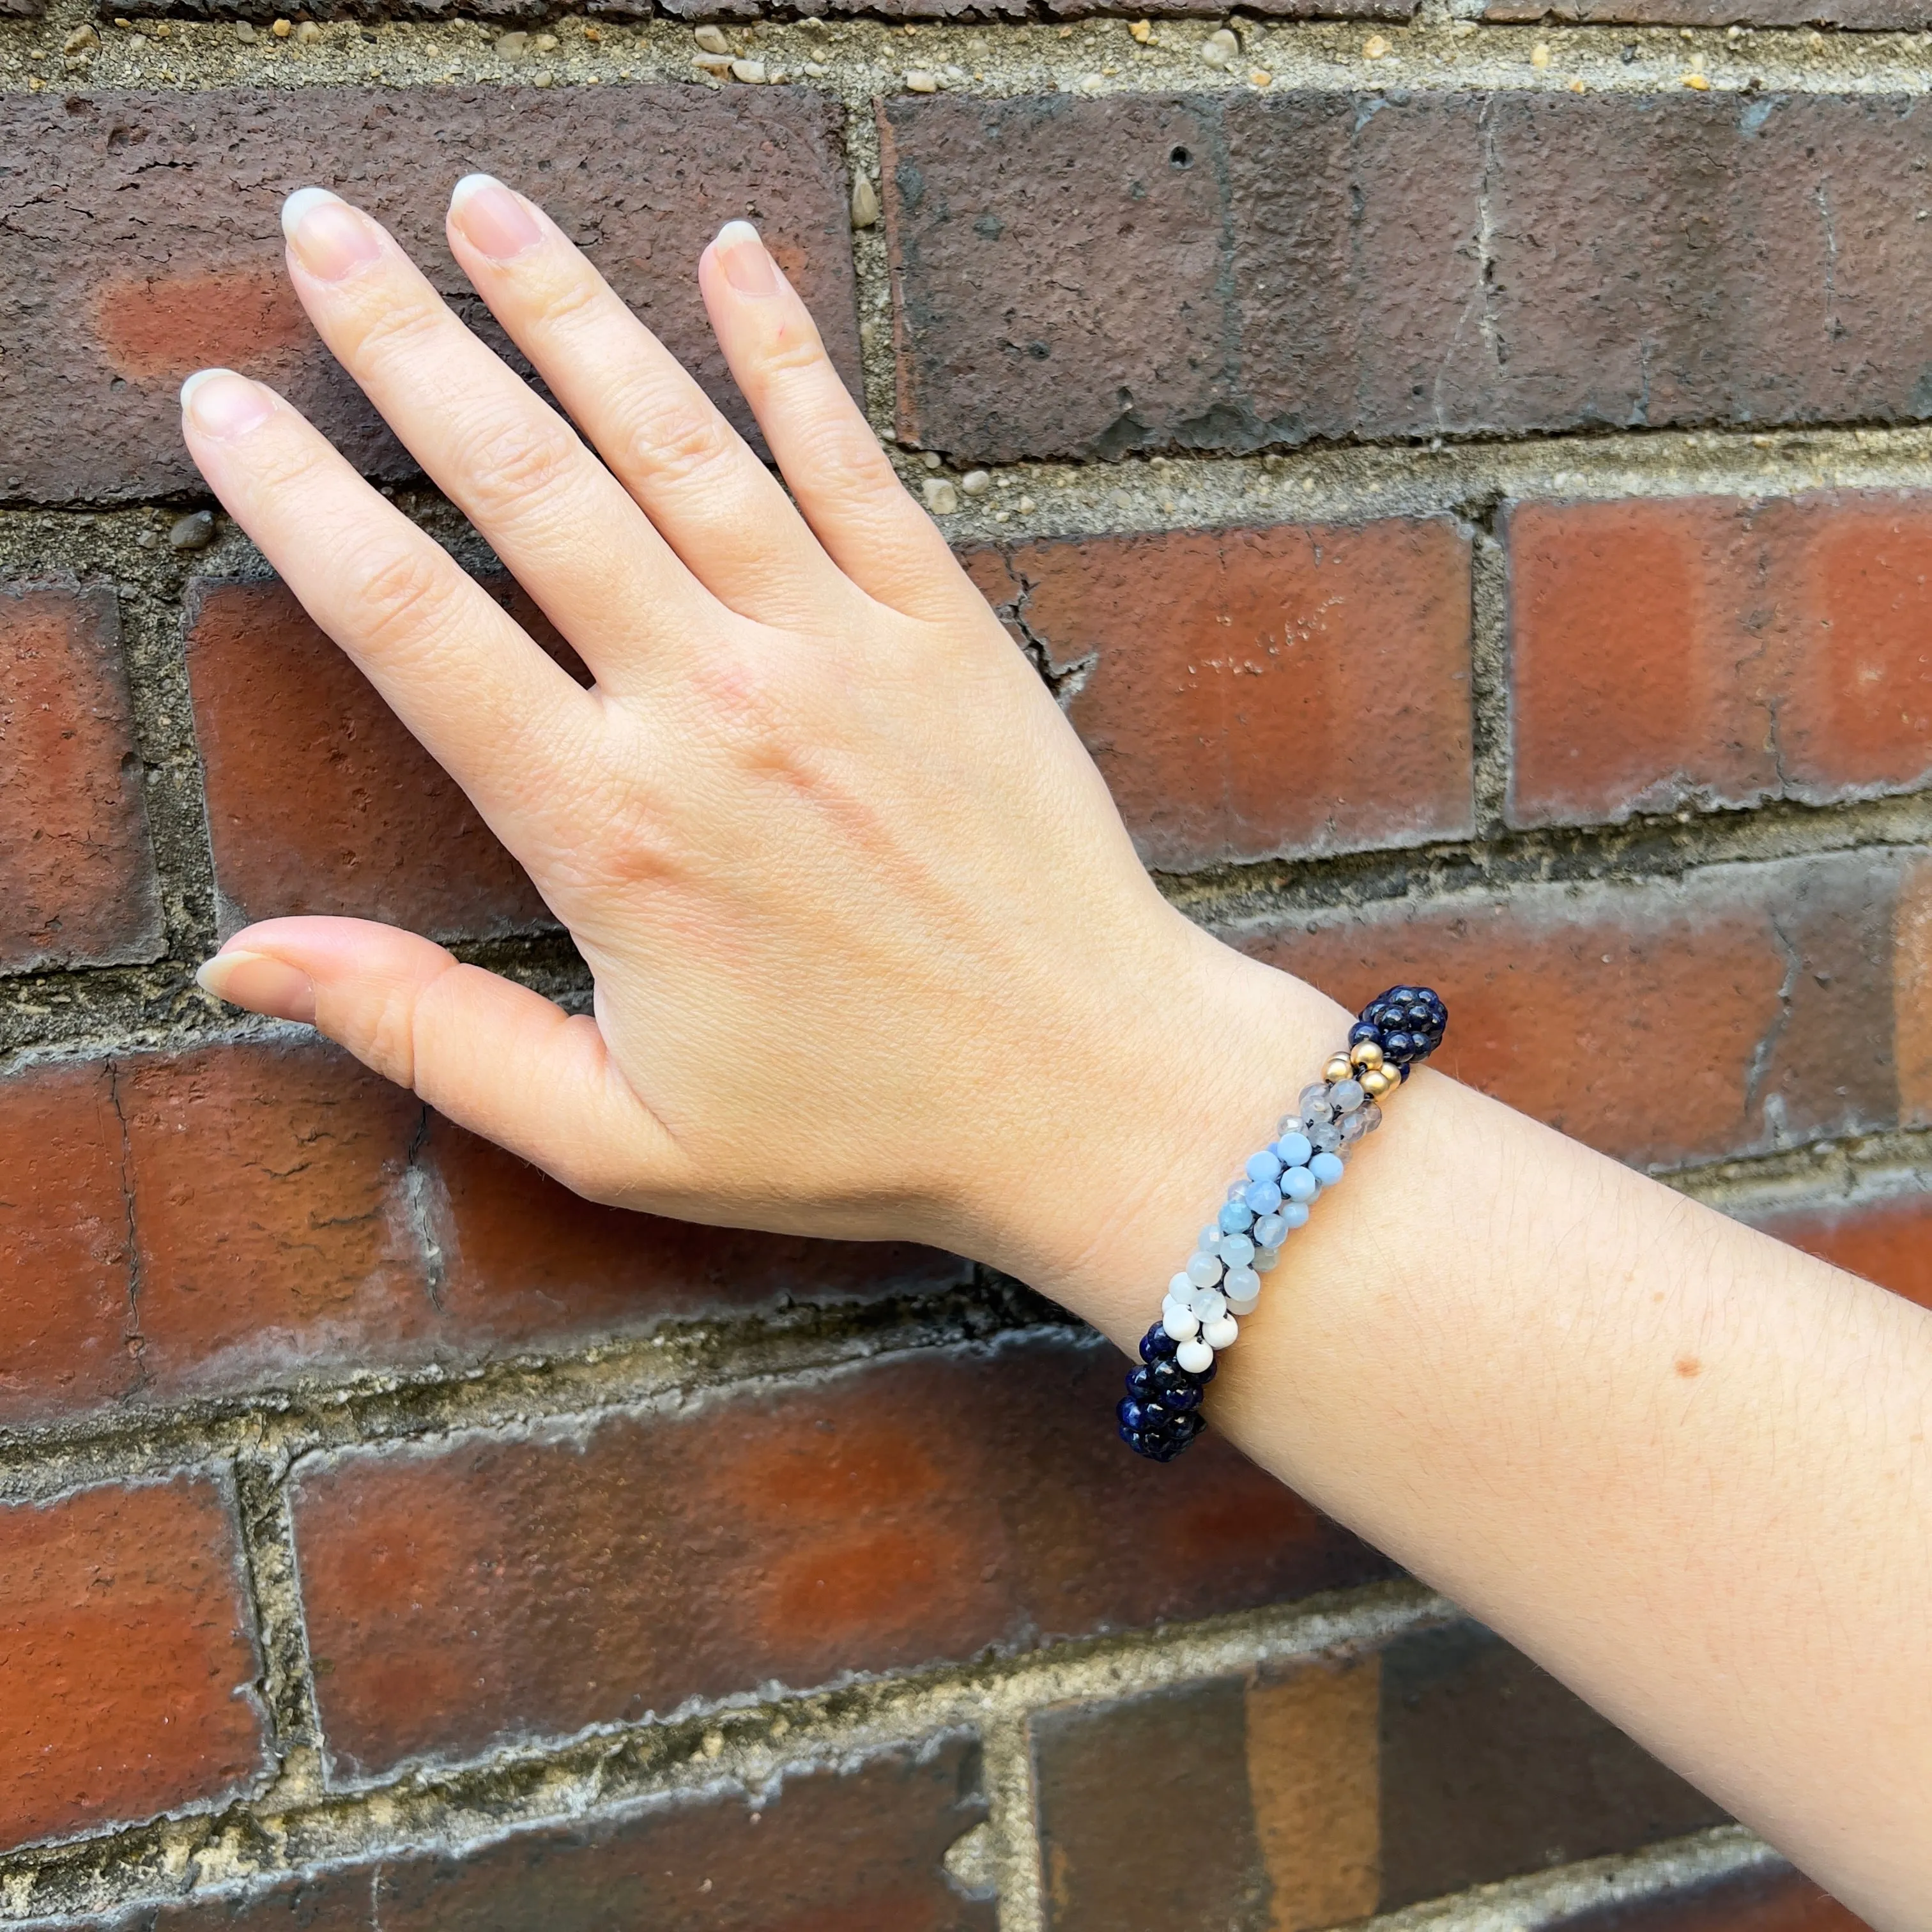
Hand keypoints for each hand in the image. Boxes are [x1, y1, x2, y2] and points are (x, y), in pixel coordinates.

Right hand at [185, 178, 1335, 1310]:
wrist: (1094, 1092)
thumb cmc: (862, 1131)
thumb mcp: (616, 1131)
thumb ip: (425, 1032)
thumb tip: (242, 965)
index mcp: (610, 830)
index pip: (411, 625)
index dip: (298, 504)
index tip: (223, 405)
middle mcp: (713, 706)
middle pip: (527, 486)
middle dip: (407, 346)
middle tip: (322, 234)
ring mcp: (841, 651)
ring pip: (676, 439)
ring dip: (568, 309)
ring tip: (480, 207)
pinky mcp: (947, 631)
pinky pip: (853, 458)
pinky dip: (787, 349)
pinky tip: (730, 252)